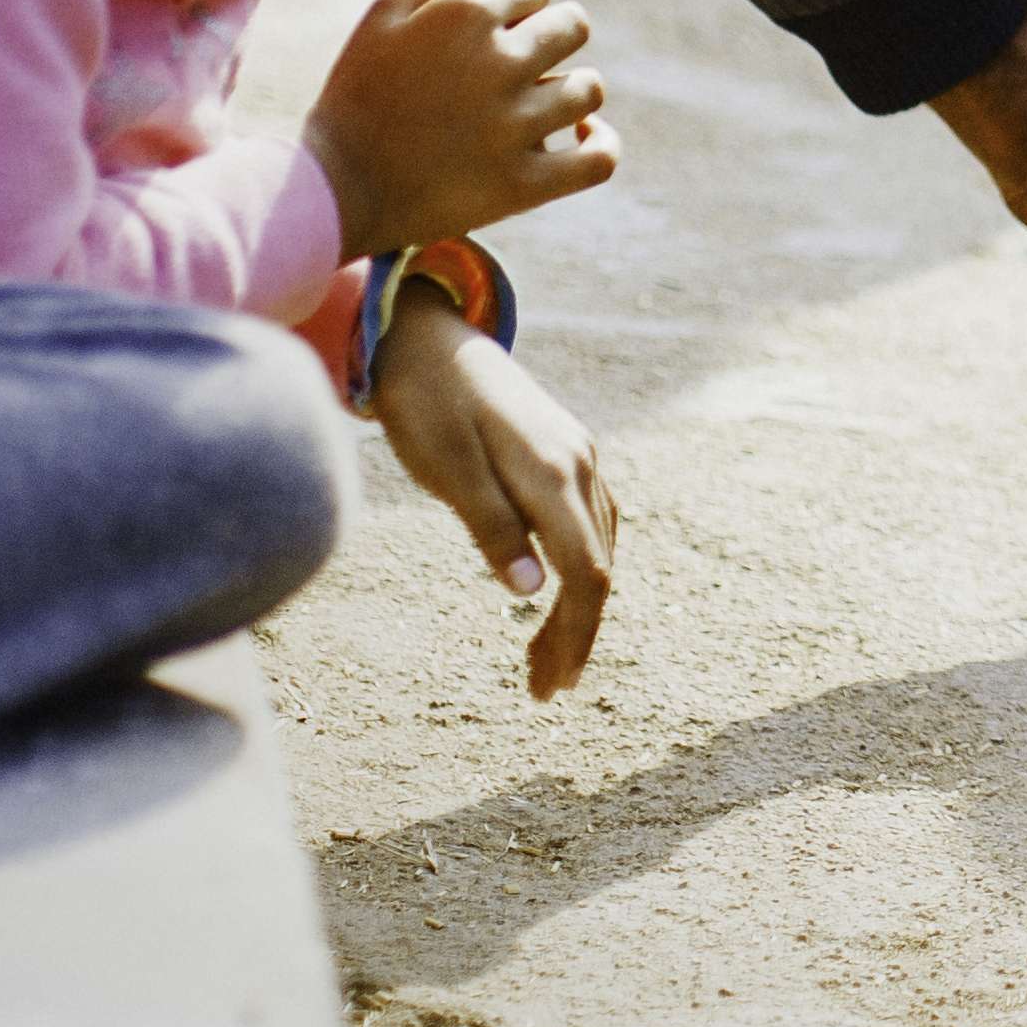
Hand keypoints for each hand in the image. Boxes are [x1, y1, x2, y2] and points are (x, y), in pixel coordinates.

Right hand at [303, 0, 613, 256]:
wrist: (332, 191)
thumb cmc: (358, 94)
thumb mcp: (383, 13)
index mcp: (465, 15)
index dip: (515, 5)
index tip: (487, 33)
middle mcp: (498, 65)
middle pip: (573, 26)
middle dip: (548, 38)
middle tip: (510, 68)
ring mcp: (514, 128)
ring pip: (588, 89)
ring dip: (568, 90)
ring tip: (532, 105)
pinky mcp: (522, 185)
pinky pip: (599, 157)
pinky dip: (599, 142)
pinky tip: (579, 135)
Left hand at [366, 287, 617, 698]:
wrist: (426, 336)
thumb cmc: (425, 403)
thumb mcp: (445, 468)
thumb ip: (490, 526)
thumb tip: (531, 593)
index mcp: (552, 471)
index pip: (585, 573)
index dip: (573, 634)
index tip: (548, 684)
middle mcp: (580, 463)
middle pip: (599, 567)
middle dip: (577, 634)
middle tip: (542, 690)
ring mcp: (579, 454)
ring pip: (600, 546)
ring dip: (579, 606)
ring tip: (545, 657)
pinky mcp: (567, 451)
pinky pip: (592, 521)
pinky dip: (580, 567)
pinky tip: (556, 592)